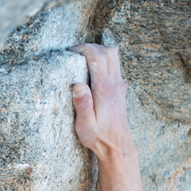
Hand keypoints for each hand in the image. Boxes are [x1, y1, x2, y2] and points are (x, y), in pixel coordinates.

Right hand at [69, 44, 133, 162]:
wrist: (118, 144)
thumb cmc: (98, 136)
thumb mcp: (85, 125)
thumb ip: (82, 104)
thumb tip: (78, 85)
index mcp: (105, 90)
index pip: (98, 58)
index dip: (84, 49)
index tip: (70, 52)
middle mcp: (115, 84)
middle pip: (110, 51)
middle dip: (92, 46)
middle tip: (76, 53)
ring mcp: (120, 85)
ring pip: (114, 56)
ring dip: (99, 52)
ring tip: (82, 59)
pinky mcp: (120, 88)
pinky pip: (114, 65)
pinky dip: (103, 60)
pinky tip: (91, 70)